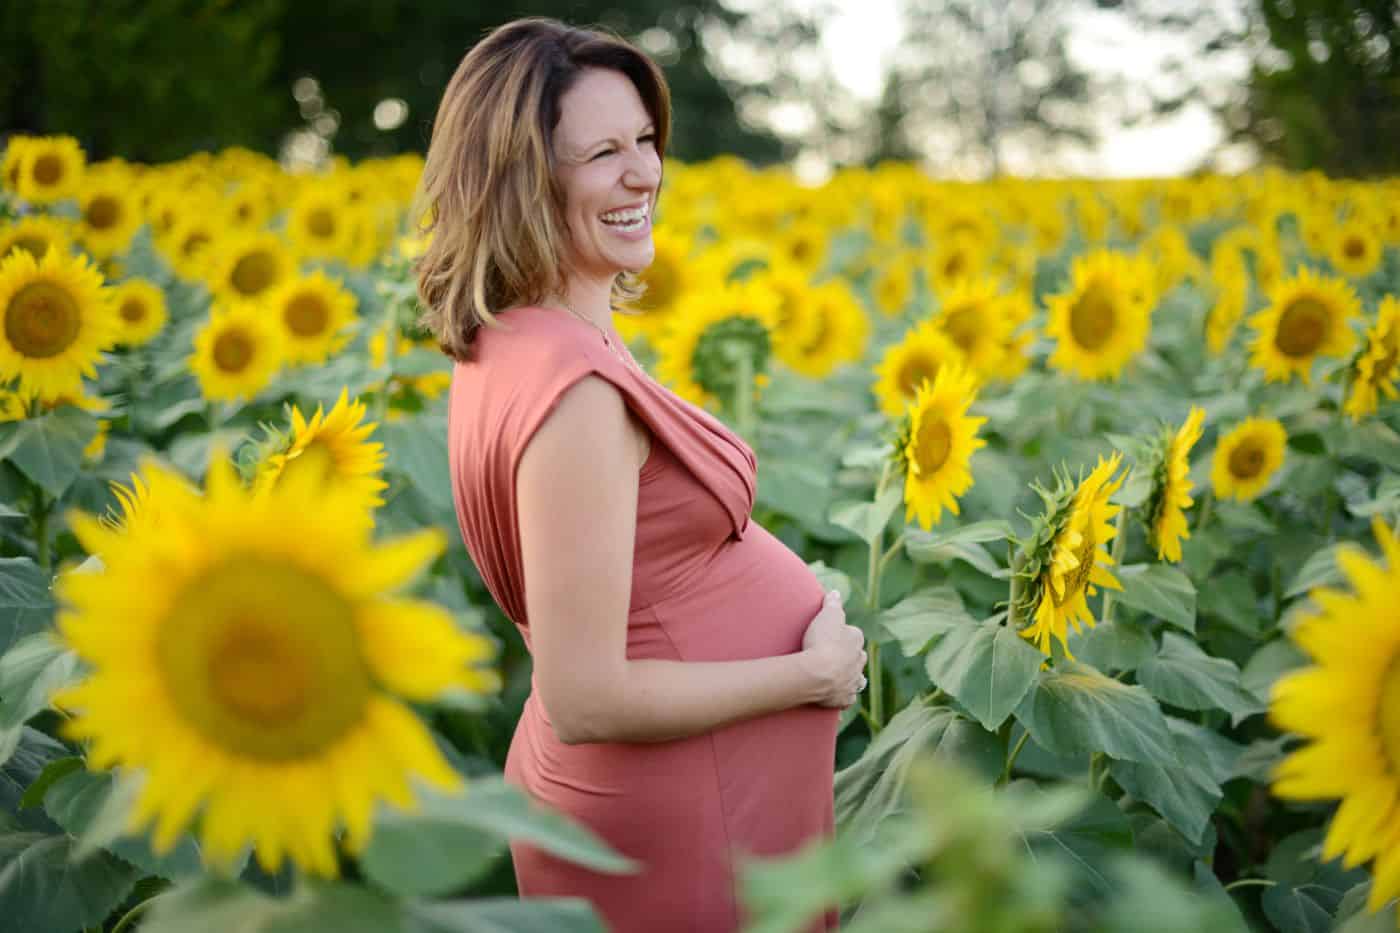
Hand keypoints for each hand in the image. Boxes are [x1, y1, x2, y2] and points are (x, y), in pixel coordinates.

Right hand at [799, 590, 867, 708]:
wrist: (817, 673)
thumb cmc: (822, 641)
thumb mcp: (827, 615)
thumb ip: (833, 603)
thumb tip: (836, 592)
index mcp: (856, 640)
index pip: (853, 634)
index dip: (842, 634)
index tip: (831, 634)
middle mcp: (859, 661)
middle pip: (857, 656)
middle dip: (849, 656)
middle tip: (832, 655)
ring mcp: (853, 681)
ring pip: (857, 678)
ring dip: (851, 676)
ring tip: (839, 675)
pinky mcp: (845, 698)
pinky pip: (848, 697)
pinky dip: (844, 695)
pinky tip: (836, 693)